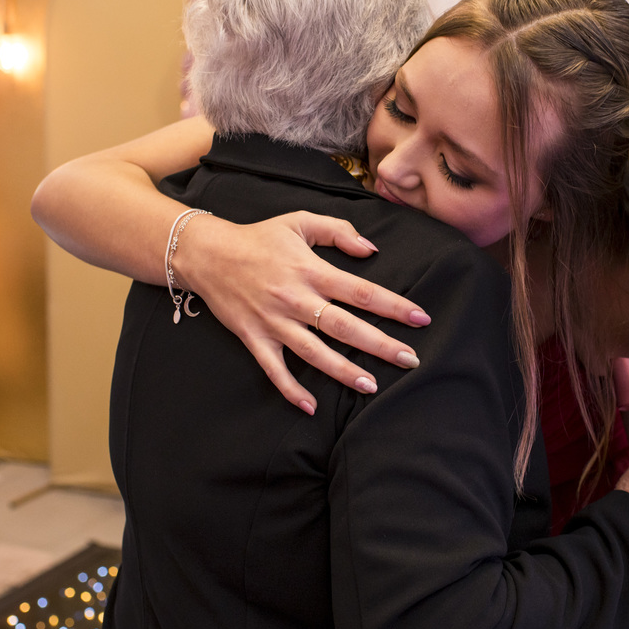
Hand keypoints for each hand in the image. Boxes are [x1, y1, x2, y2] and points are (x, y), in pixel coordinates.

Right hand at [174, 211, 429, 413]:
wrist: (208, 253)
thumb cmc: (259, 237)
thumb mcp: (300, 221)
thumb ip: (338, 231)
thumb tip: (371, 249)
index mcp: (311, 270)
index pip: (361, 291)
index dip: (393, 305)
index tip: (420, 318)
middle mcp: (296, 299)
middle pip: (344, 326)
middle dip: (380, 345)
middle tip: (411, 360)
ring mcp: (274, 322)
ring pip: (314, 352)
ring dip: (343, 371)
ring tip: (372, 386)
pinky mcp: (254, 338)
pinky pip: (274, 369)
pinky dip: (291, 389)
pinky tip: (311, 406)